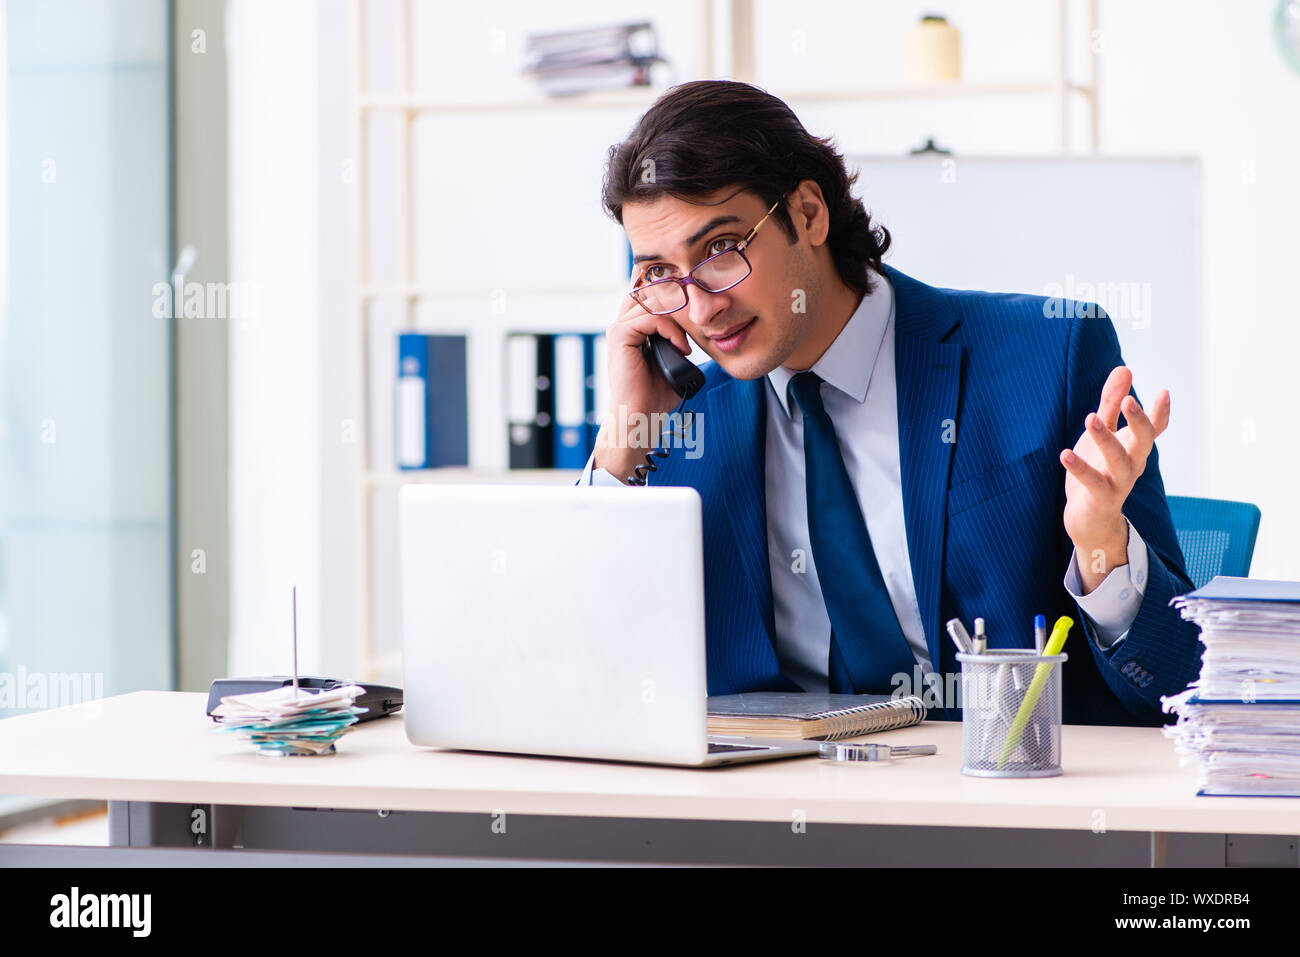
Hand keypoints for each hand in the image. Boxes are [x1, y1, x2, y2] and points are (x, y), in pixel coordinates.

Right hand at [592, 293, 694, 481]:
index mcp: (633, 327)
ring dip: (678, 318)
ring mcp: (619, 328)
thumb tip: (701, 318)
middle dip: (680, 298)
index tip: (700, 298)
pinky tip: (681, 347)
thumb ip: (678, 336)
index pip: (652, 293)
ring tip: (688, 341)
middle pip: (652, 290)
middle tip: (703, 311)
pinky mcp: (619, 336)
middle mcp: (622, 323)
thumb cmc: (657, 393)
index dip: (675, 292)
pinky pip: (650, 318)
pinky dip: (671, 330)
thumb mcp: (674, 358)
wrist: (641, 416)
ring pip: (653, 302)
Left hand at [1060, 366, 1169, 592]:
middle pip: (1143, 442)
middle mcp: (1132, 464)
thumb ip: (1111, 403)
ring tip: (1090, 418)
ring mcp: (1118, 482)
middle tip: (1129, 400)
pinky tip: (1065, 454)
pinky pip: (1092, 482)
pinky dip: (1079, 468)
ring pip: (1119, 461)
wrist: (1090, 519)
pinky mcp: (1100, 498)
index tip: (1163, 392)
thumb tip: (1124, 368)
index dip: (1160, 412)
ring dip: (1106, 439)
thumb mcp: (1103, 433)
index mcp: (1135, 448)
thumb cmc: (1098, 470)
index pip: (1155, 429)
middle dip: (1139, 421)